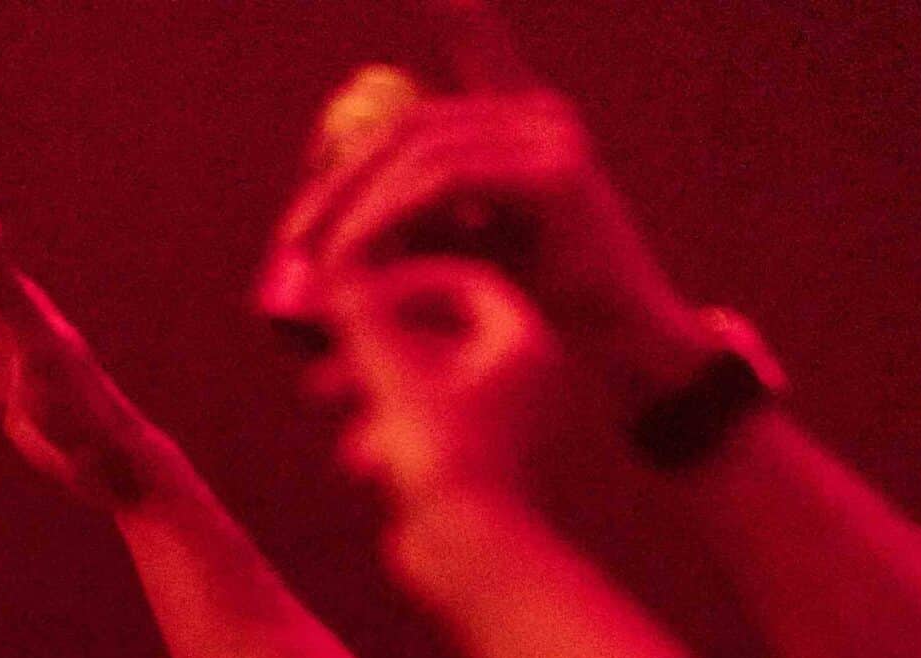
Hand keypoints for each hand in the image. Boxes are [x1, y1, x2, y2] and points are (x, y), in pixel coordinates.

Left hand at [274, 17, 700, 404]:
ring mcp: (550, 139)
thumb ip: (412, 234)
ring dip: (357, 206)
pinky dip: (392, 217)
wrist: (626, 359)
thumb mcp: (466, 265)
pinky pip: (447, 183)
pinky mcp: (554, 175)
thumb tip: (326, 246)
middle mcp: (539, 118)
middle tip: (294, 237)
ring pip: (422, 152)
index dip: (452, 7)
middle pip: (412, 124)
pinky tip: (357, 254)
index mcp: (522, 127)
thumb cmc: (548, 324)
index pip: (473, 48)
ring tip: (317, 260)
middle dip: (342, 179)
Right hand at [324, 258, 567, 513]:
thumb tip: (331, 262)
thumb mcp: (396, 378)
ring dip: (362, 384)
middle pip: (432, 328)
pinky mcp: (466, 468)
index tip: (353, 287)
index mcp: (521, 342)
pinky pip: (414, 430)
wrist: (474, 564)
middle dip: (370, 335)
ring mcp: (491, 425)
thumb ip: (364, 319)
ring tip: (315, 392)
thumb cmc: (449, 465)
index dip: (403, 277)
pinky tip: (353, 464)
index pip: (461, 280)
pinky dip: (378, 436)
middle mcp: (516, 378)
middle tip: (320, 331)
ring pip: (417, 382)